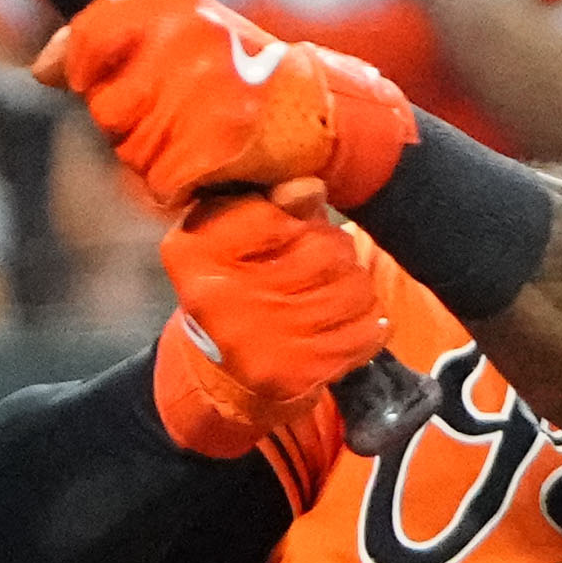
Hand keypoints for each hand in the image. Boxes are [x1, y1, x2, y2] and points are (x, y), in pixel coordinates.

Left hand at [40, 0, 419, 211]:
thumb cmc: (238, 76)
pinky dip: (179, 189)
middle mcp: (191, 38)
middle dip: (130, 125)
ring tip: (201, 139)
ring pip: (130, 151)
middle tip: (181, 116)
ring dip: (156, 160)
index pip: (91, 34)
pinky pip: (161, 183)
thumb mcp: (176, 39)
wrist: (322, 112)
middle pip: (105, 108)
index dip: (82, 67)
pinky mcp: (221, 140)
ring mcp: (208, 89)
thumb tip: (39, 72)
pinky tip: (211, 168)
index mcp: (177, 2)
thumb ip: (105, 45)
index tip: (93, 80)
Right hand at [154, 180, 390, 434]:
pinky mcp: (295, 375)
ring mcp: (258, 344)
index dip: (293, 220)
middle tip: (323, 260)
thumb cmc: (236, 280)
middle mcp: (218, 302)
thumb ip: (272, 202)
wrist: (226, 369)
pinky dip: (368, 320)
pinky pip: (365, 331)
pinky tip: (348, 318)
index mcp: (193, 252)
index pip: (276, 215)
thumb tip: (310, 186)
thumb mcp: (236, 231)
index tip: (287, 232)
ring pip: (353, 289)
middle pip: (325, 250)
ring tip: (335, 288)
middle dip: (335, 250)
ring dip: (354, 284)